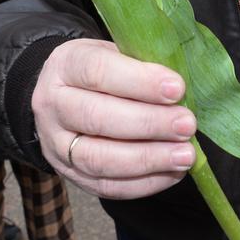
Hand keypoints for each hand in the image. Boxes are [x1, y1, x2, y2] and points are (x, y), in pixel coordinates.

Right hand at [34, 38, 196, 199]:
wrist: (67, 96)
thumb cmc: (106, 71)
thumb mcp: (118, 52)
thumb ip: (145, 65)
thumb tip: (183, 91)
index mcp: (65, 65)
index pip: (98, 71)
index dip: (140, 81)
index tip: (177, 90)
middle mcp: (52, 105)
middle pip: (97, 117)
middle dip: (148, 124)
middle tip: (186, 125)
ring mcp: (56, 144)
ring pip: (98, 159)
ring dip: (148, 159)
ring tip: (185, 154)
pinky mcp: (69, 175)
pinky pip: (106, 187)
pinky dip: (144, 183)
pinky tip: (173, 173)